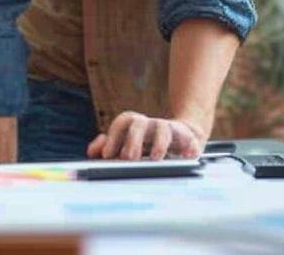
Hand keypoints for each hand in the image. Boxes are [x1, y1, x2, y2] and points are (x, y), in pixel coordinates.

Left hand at [86, 111, 206, 160]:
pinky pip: (189, 139)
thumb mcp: (124, 145)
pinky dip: (189, 146)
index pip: (121, 123)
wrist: (180, 137)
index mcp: (133, 124)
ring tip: (155, 159)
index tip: (108, 155)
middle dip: (132, 140)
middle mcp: (149, 123)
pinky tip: (187, 156)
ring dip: (158, 143)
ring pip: (163, 128)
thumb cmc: (146, 144)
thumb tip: (94, 151)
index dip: (113, 138)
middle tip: (129, 158)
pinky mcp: (186, 137)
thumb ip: (106, 148)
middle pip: (139, 124)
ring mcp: (168, 128)